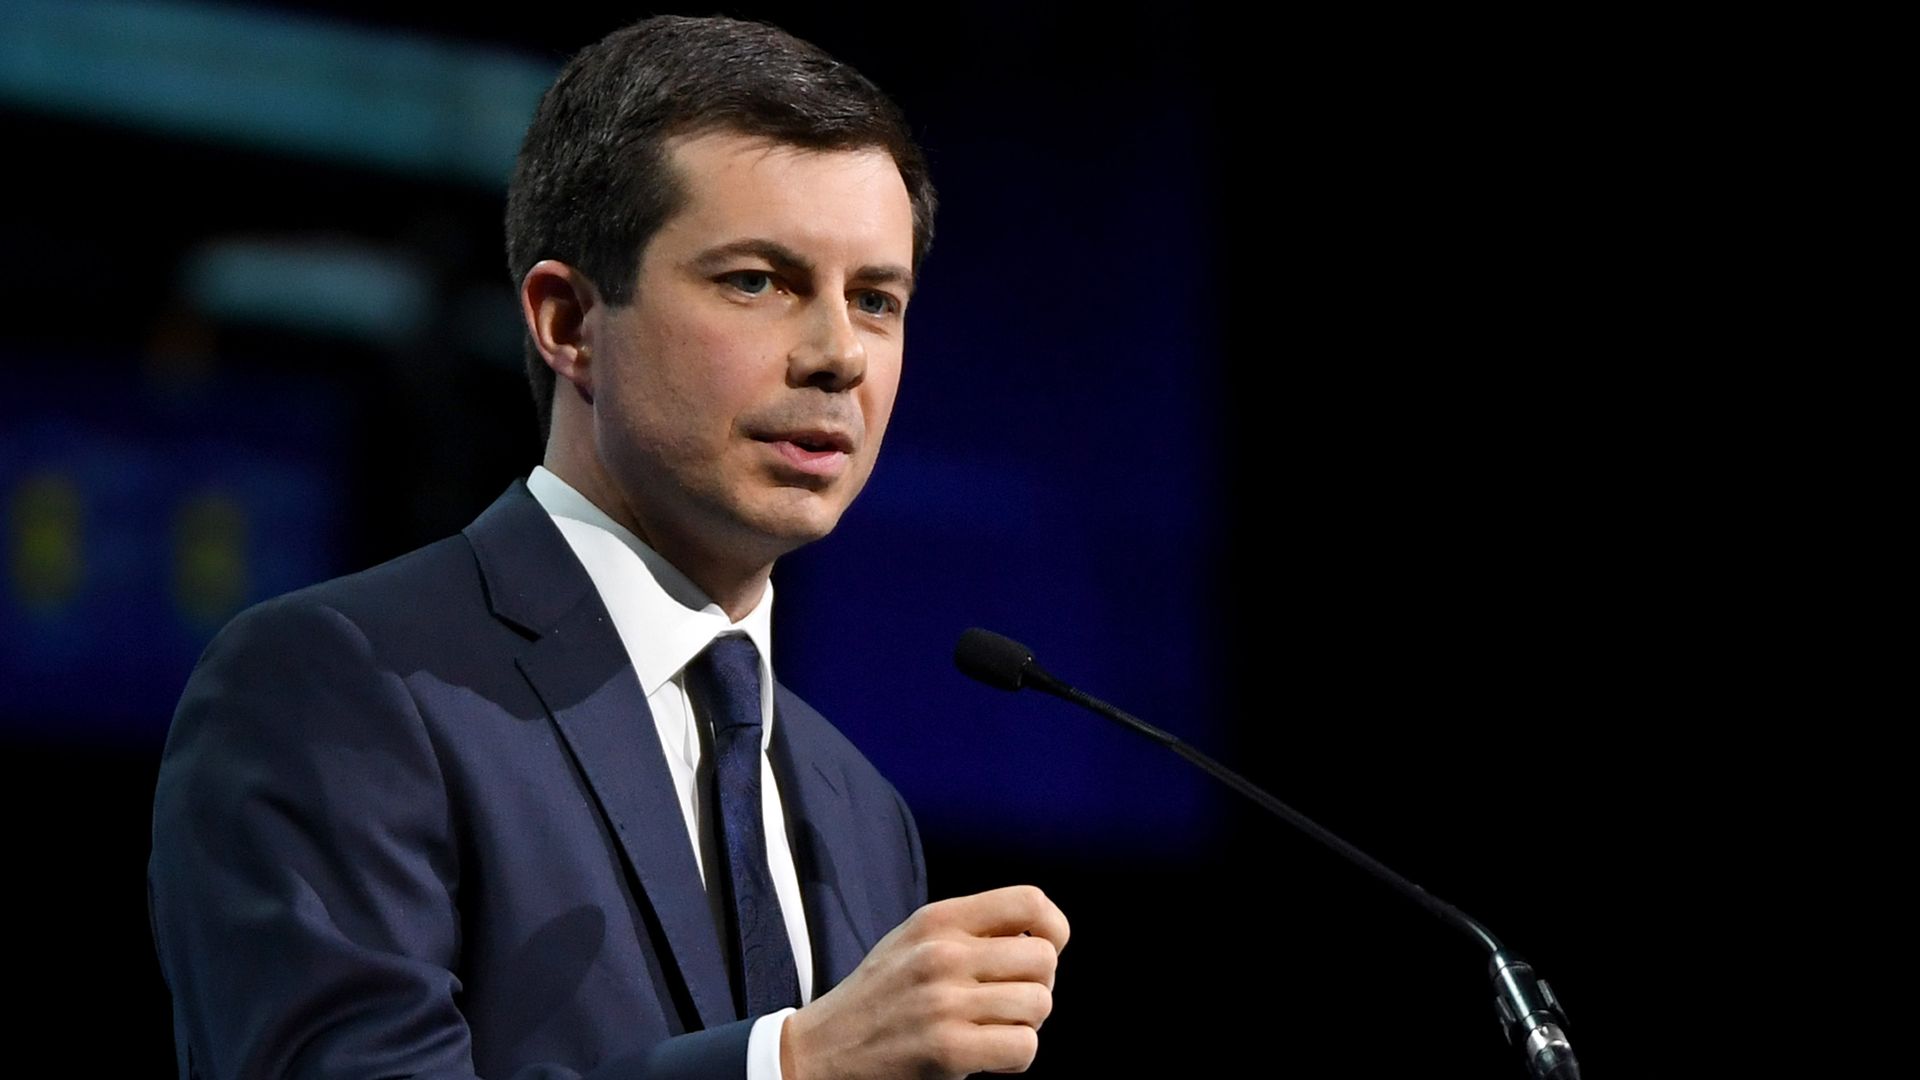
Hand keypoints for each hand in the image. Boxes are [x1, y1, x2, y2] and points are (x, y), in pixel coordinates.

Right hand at [780, 884, 1068, 1079]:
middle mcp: (941, 953)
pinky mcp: (947, 1050)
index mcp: (937, 919)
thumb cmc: (882, 996)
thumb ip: (970, 930)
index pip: (1029, 901)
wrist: (821, 1050)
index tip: (1041, 953)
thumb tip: (1043, 938)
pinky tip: (987, 1055)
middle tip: (1008, 1002)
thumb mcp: (915, 940)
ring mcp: (943, 1002)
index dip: (1053, 929)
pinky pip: (1024, 1047)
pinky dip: (1015, 1056)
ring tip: (991, 1028)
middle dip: (1038, 985)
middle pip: (1044, 959)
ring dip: (1025, 1024)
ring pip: (1039, 1005)